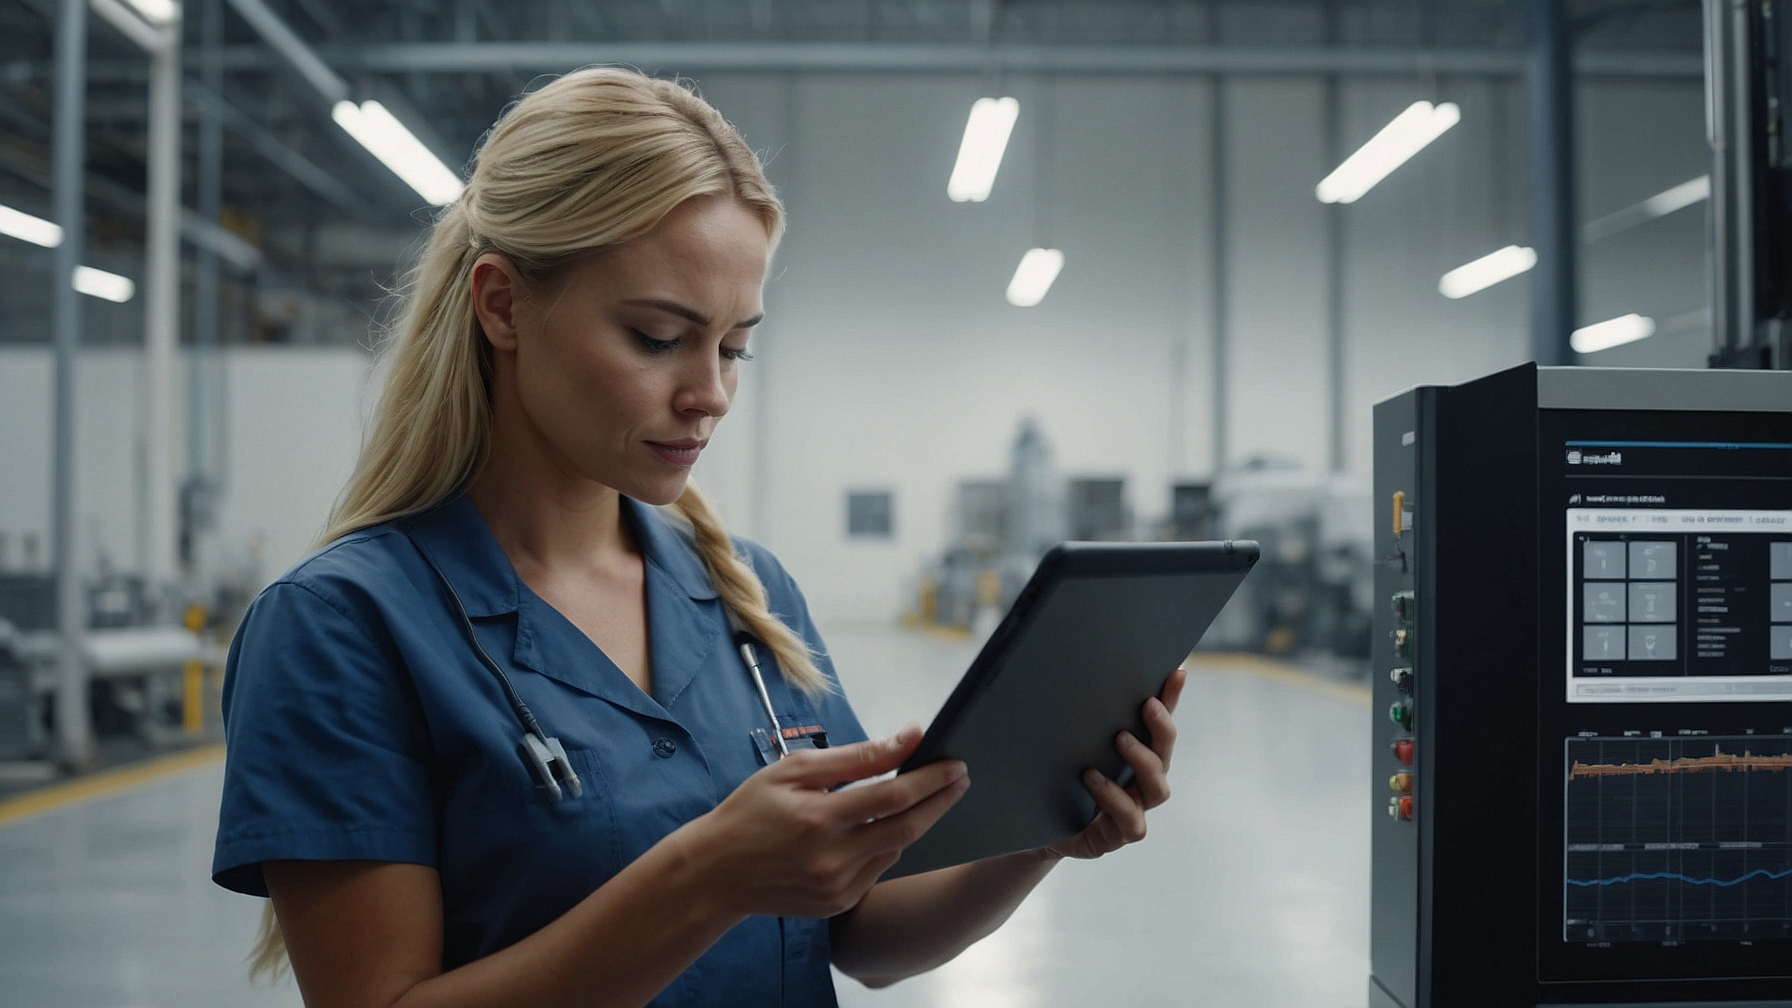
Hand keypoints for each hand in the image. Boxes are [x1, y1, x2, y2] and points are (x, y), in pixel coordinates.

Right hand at [677, 726, 969, 918]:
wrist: (717, 872)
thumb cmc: (752, 810)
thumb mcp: (794, 769)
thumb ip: (855, 757)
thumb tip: (906, 738)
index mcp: (819, 818)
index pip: (892, 796)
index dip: (930, 778)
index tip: (954, 762)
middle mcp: (832, 858)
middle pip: (907, 827)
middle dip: (940, 800)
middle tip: (961, 778)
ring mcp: (836, 886)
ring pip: (896, 849)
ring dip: (916, 822)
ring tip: (928, 796)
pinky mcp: (838, 903)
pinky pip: (878, 869)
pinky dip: (888, 845)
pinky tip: (887, 827)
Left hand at [1046, 666, 1185, 860]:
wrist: (1032, 826)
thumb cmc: (1056, 781)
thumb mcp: (1068, 745)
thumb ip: (1084, 720)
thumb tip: (1082, 673)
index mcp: (1134, 757)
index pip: (1158, 724)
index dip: (1172, 699)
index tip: (1177, 673)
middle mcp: (1140, 782)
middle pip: (1165, 754)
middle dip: (1162, 728)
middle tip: (1148, 706)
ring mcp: (1133, 811)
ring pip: (1157, 790)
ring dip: (1142, 762)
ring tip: (1120, 740)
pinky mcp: (1116, 836)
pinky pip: (1132, 822)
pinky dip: (1115, 799)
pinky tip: (1092, 779)